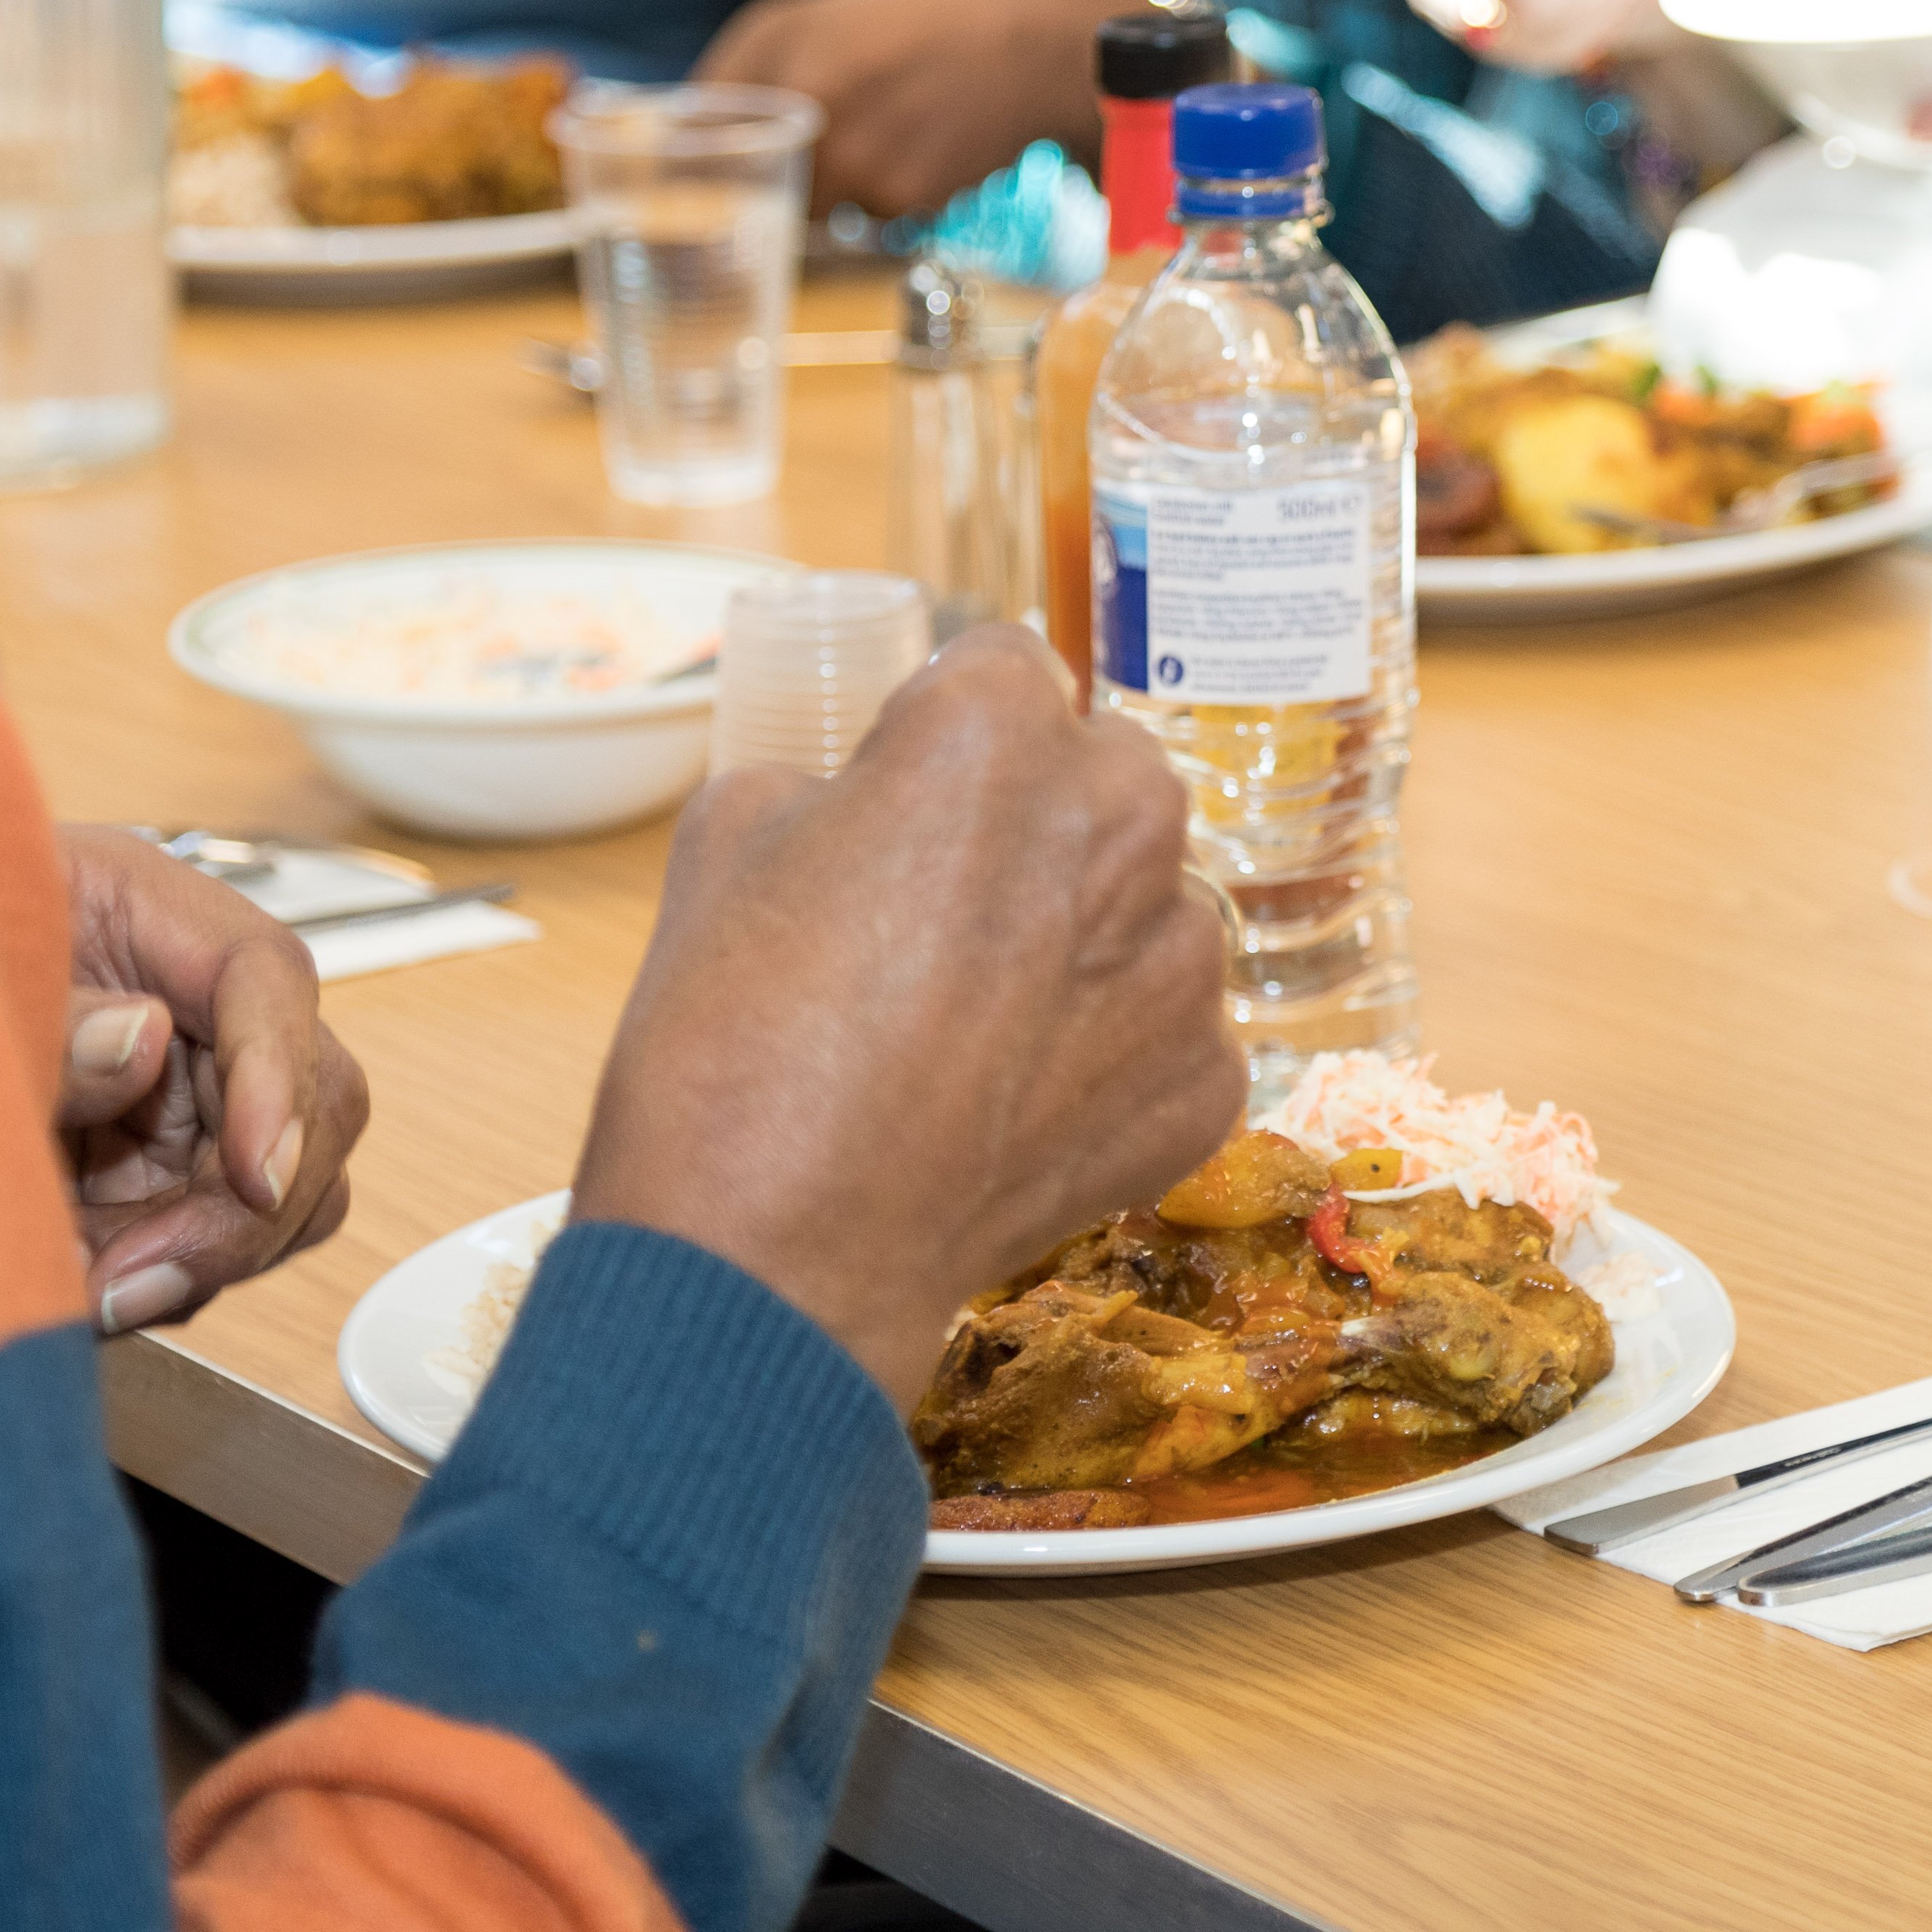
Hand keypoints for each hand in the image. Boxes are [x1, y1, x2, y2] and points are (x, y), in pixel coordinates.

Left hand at [57, 825, 371, 1336]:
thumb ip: (49, 1016)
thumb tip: (146, 1042)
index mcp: (147, 912)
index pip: (264, 975)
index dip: (278, 1075)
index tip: (255, 1174)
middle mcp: (194, 1004)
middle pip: (312, 1097)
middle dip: (243, 1208)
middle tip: (132, 1278)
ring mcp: (188, 1091)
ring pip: (284, 1186)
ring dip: (201, 1254)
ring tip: (83, 1286)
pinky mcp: (161, 1168)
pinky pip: (213, 1235)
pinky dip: (159, 1273)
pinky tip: (75, 1278)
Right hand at [571, 624, 1243, 1403]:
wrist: (773, 1261)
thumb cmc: (728, 1041)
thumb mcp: (728, 836)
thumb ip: (835, 780)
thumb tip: (874, 797)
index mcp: (1001, 731)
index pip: (1003, 671)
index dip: (941, 739)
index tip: (906, 801)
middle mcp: (1124, 820)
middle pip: (1101, 779)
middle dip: (1035, 827)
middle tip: (939, 919)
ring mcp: (1180, 960)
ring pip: (1145, 905)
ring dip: (1082, 941)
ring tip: (971, 1030)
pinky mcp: (1203, 1079)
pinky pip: (1166, 1030)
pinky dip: (1105, 1058)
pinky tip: (1011, 1105)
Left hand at [696, 0, 1146, 217]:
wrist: (1027, 36)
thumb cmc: (914, 22)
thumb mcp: (813, 16)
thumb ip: (740, 73)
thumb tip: (679, 139)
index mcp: (774, 42)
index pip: (695, 132)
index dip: (698, 160)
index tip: (706, 174)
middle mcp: (805, 95)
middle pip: (756, 181)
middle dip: (778, 178)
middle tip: (829, 145)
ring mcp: (853, 152)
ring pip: (815, 206)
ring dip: (839, 188)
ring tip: (889, 131)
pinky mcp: (900, 195)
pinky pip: (870, 216)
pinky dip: (890, 195)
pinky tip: (924, 148)